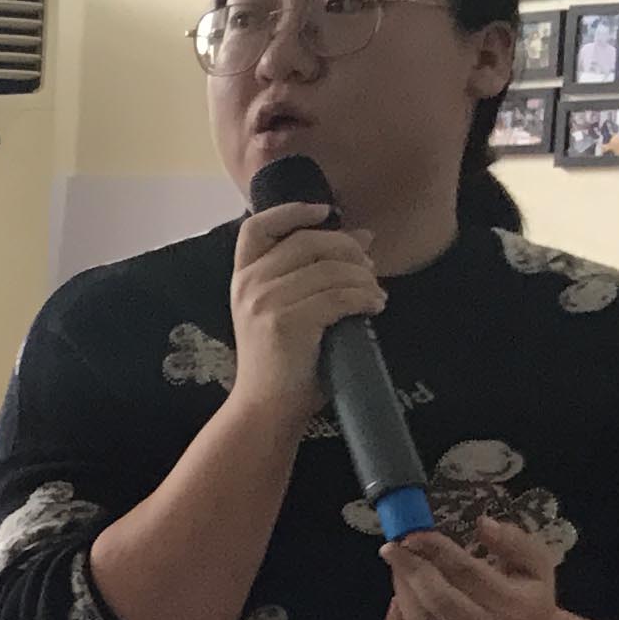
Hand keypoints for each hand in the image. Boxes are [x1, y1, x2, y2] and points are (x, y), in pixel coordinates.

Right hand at [227, 197, 384, 419]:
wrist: (267, 408)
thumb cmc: (283, 361)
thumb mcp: (288, 310)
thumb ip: (315, 272)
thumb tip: (364, 236)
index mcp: (242, 278)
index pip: (257, 227)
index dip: (292, 211)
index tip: (325, 212)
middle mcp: (249, 285)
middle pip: (307, 241)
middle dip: (347, 248)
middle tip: (370, 267)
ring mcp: (264, 303)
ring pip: (330, 269)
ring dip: (364, 278)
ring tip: (375, 293)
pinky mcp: (286, 322)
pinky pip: (339, 295)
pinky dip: (366, 298)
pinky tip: (374, 307)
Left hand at [382, 520, 558, 619]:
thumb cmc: (529, 601)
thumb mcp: (537, 567)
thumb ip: (515, 542)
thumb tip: (482, 523)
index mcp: (510, 603)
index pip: (465, 571)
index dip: (436, 549)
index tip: (414, 533)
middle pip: (437, 599)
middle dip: (410, 569)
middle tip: (392, 548)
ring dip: (401, 591)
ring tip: (398, 567)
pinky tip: (397, 604)